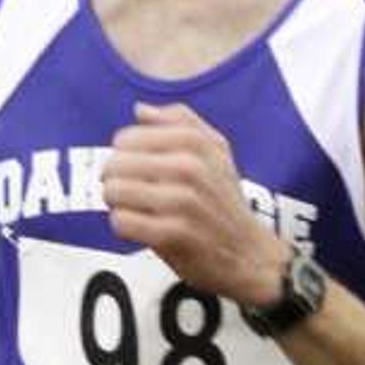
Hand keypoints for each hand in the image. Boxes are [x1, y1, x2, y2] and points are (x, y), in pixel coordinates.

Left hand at [100, 102, 282, 308]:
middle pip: (115, 164)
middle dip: (115, 180)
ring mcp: (182, 201)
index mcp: (194, 143)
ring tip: (134, 209)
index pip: (126, 138)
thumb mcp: (217, 151)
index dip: (121, 155)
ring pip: (115, 191)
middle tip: (130, 192)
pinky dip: (124, 226)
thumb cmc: (226, 203)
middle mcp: (189, 168)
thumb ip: (181, 122)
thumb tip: (141, 110)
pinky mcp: (173, 234)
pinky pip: (122, 221)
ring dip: (117, 204)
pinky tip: (140, 228)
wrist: (249, 254)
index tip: (132, 169)